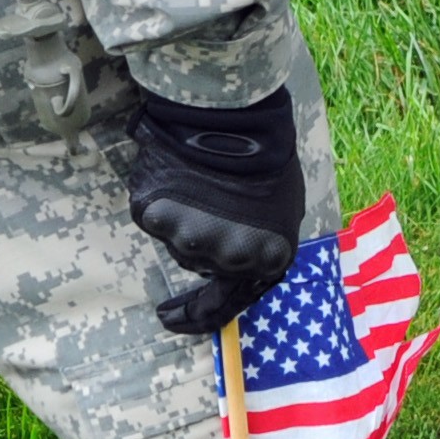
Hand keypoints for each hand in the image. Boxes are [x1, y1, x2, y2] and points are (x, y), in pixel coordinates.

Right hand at [123, 87, 303, 334]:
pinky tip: (177, 175)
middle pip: (199, 262)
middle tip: (204, 203)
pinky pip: (155, 215)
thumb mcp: (284, 212)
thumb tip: (239, 263)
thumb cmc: (266, 160)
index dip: (197, 314)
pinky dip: (162, 199)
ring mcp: (190, 238)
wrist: (235, 119)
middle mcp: (227, 258)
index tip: (170, 319)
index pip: (226, 303)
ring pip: (177, 238)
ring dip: (185, 215)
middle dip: (202, 237)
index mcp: (266, 261)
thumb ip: (260, 246)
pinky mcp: (157, 215)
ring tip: (200, 180)